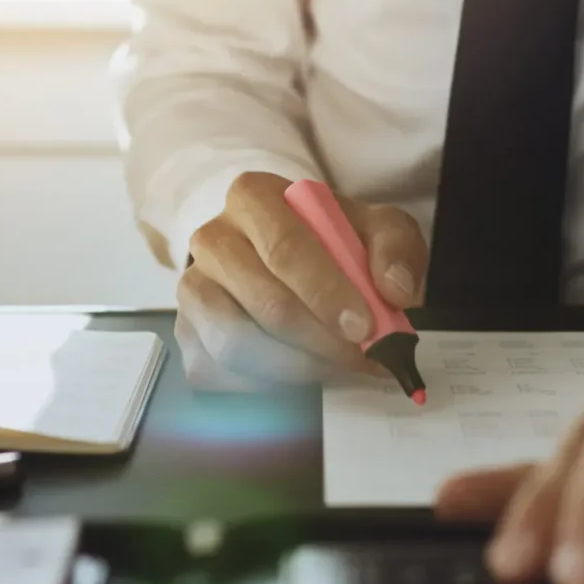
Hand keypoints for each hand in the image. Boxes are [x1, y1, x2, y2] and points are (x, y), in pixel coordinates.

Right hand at [175, 172, 425, 390]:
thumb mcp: (375, 229)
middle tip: (362, 358)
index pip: (285, 248)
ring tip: (336, 367)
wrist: (287, 257)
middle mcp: (212, 238)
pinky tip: (301, 375)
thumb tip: (396, 290)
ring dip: (298, 367)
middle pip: (266, 302)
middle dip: (322, 339)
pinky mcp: (188, 334)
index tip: (364, 327)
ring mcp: (193, 288)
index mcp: (254, 197)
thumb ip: (395, 249)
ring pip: (238, 344)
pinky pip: (221, 374)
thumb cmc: (332, 243)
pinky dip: (267, 386)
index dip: (326, 292)